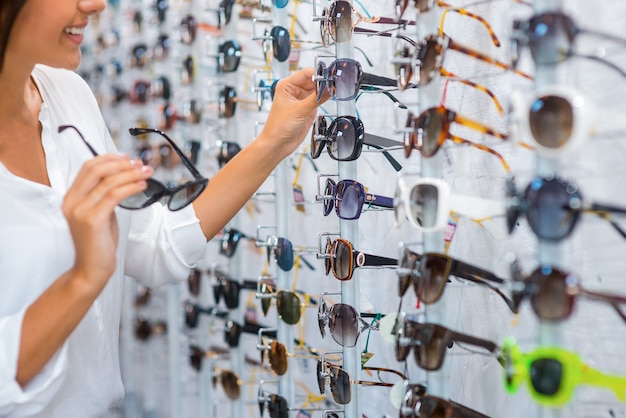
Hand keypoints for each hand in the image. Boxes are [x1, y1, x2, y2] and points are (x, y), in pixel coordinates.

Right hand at [62, 154, 152, 290]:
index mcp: (70, 199)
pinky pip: (114, 195)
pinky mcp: (93, 220)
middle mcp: (72, 202)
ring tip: (146, 173)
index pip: (88, 168)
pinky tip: (142, 186)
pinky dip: (130, 187)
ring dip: (131, 174)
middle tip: (140, 164)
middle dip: (122, 163)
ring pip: (108, 181)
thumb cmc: (98, 244)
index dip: (109, 158)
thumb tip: (123, 178)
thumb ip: (104, 197)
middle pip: (96, 169)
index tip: (127, 158)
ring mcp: (80, 210)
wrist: (91, 269)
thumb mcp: (99, 214)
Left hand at [260, 68, 328, 158]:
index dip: (318, 74)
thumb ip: (316, 99)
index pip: (305, 73)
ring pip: (317, 90)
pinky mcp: (307, 109)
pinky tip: (330, 97)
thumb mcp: (299, 110)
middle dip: (323, 83)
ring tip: (333, 91)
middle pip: (312, 81)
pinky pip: (318, 100)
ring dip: (324, 91)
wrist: (278, 144)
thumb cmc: (278, 127)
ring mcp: (301, 100)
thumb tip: (328, 88)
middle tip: (334, 85)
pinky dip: (324, 99)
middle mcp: (294, 91)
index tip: (329, 77)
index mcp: (286, 86)